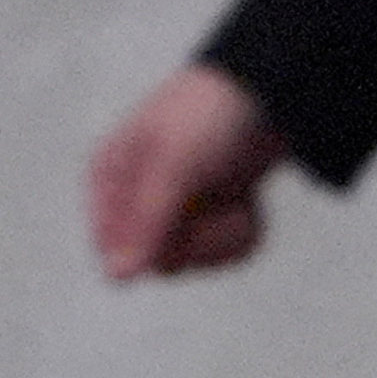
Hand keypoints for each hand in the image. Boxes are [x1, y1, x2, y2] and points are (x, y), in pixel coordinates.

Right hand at [86, 63, 287, 280]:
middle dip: (201, 238)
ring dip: (227, 233)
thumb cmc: (210, 119)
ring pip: (198, 262)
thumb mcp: (176, 169)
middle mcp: (134, 200)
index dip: (159, 242)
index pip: (119, 250)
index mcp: (107, 178)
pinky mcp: (208, 222)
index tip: (182, 208)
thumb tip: (116, 278)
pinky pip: (224, 254)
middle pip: (164, 263)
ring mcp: (174, 213)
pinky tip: (247, 202)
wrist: (269, 99)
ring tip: (235, 196)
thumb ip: (147, 225)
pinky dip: (244, 231)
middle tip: (217, 199)